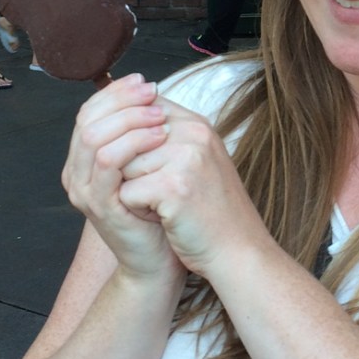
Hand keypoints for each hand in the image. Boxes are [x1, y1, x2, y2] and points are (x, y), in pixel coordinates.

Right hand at [61, 74, 177, 280]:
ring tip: (160, 115)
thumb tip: (148, 87)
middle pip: (88, 120)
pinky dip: (133, 144)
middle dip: (122, 101)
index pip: (89, 112)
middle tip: (153, 92)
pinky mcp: (100, 206)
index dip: (115, 93)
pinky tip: (159, 137)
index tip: (145, 81)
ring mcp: (84, 191)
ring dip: (130, 120)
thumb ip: (138, 132)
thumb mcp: (146, 163)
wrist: (159, 259)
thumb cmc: (157, 208)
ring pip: (94, 138)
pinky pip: (108, 164)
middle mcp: (76, 174)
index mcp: (83, 160)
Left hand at [118, 98, 267, 278]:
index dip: (130, 140)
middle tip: (163, 193)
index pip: (140, 109)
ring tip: (165, 204)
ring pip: (122, 165)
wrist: (237, 249)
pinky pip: (127, 192)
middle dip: (133, 170)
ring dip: (134, 190)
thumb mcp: (196, 160)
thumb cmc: (211, 209)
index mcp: (196, 123)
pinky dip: (138, 211)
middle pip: (126, 140)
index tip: (149, 168)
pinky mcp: (174, 186)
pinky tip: (165, 218)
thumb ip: (166, 135)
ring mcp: (186, 157)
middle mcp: (193, 133)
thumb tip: (122, 118)